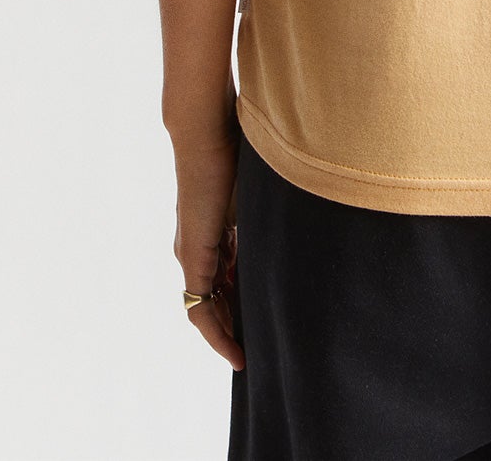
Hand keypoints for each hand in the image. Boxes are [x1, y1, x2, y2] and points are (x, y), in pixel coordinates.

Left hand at [172, 119, 244, 370]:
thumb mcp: (258, 192)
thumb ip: (267, 212)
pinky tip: (232, 348)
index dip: (240, 302)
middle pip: (215, 298)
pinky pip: (200, 306)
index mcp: (216, 232)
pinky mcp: (192, 256)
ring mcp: (192, 253)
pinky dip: (214, 330)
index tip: (261, 321)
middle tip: (257, 350)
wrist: (205, 134)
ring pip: (207, 306)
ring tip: (245, 357)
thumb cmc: (235, 148)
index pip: (226, 278)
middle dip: (235, 325)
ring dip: (226, 332)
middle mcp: (198, 247)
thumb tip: (297, 214)